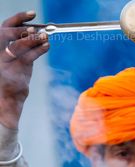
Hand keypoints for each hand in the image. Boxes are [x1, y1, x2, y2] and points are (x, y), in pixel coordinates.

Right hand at [0, 11, 49, 128]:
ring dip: (34, 40)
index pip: (5, 29)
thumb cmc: (13, 81)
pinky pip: (28, 58)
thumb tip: (39, 37)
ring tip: (46, 37)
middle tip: (39, 28)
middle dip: (24, 29)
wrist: (8, 102)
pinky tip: (47, 46)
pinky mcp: (14, 72)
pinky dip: (39, 50)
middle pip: (8, 34)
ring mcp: (5, 63)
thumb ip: (23, 51)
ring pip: (18, 46)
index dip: (18, 19)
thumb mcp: (16, 63)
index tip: (33, 14)